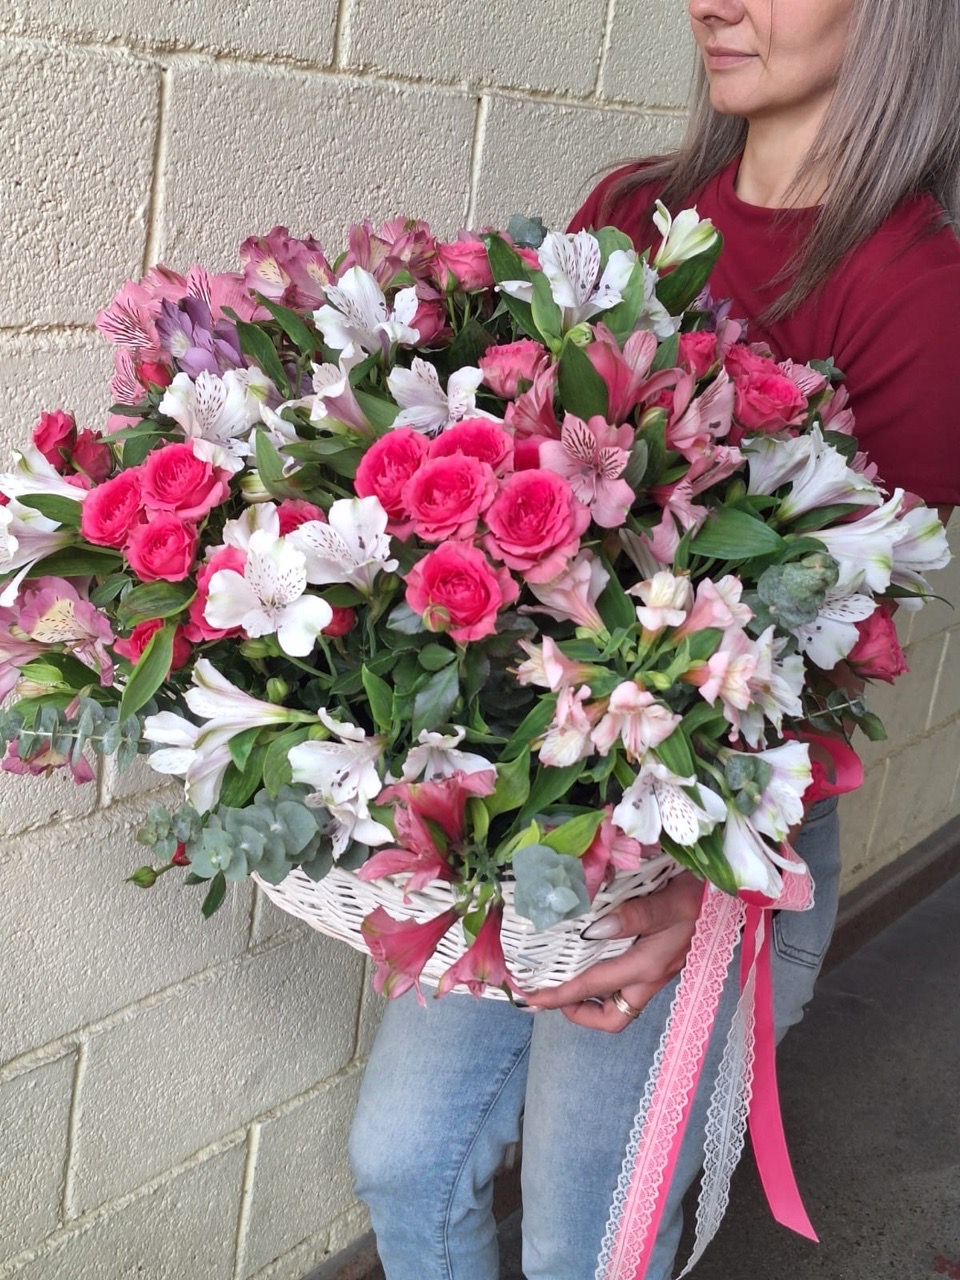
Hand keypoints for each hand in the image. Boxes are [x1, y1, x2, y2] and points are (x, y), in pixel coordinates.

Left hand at [522, 870, 704, 1032]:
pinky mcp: (662, 960)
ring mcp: (659, 971)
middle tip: (551, 993)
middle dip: (578, 1012)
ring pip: (621, 1002)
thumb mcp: (671, 899)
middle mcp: (652, 975)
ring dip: (591, 997)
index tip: (529, 997)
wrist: (734, 894)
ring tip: (564, 976)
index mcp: (649, 964)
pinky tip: (593, 954)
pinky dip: (606, 979)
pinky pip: (628, 981)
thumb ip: (636, 915)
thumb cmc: (704, 894)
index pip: (594, 988)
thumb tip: (593, 931)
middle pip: (613, 1017)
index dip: (558, 996)